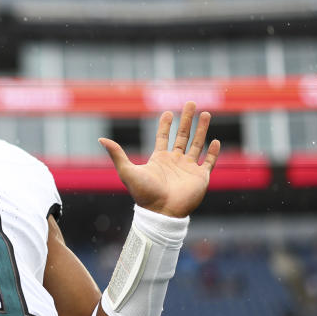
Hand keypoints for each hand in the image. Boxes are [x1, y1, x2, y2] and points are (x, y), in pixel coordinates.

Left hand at [99, 101, 220, 217]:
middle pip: (182, 136)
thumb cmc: (143, 194)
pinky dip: (212, 152)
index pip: (163, 137)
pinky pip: (208, 162)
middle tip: (190, 103)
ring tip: (206, 114)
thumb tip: (100, 139)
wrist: (161, 212)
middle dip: (186, 120)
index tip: (168, 112)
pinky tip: (216, 141)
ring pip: (197, 145)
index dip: (165, 125)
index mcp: (159, 159)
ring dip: (202, 129)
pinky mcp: (200, 177)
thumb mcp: (127, 171)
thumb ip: (117, 154)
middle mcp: (174, 162)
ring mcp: (188, 169)